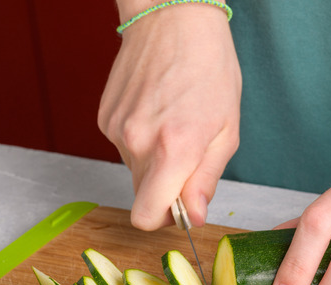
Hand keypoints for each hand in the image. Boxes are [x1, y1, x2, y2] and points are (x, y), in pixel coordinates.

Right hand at [98, 5, 240, 229]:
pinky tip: (156, 112)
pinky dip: (140, 140)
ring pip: (134, 171)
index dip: (165, 219)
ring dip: (153, 160)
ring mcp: (116, 130)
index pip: (147, 217)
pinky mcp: (105, 119)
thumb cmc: (209, 69)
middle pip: (142, 196)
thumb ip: (206, 180)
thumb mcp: (226, 130)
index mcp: (173, 149)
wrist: (172, 19)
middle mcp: (137, 143)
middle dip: (165, 188)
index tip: (181, 205)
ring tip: (173, 123)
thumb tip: (194, 216)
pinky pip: (123, 148)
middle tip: (186, 156)